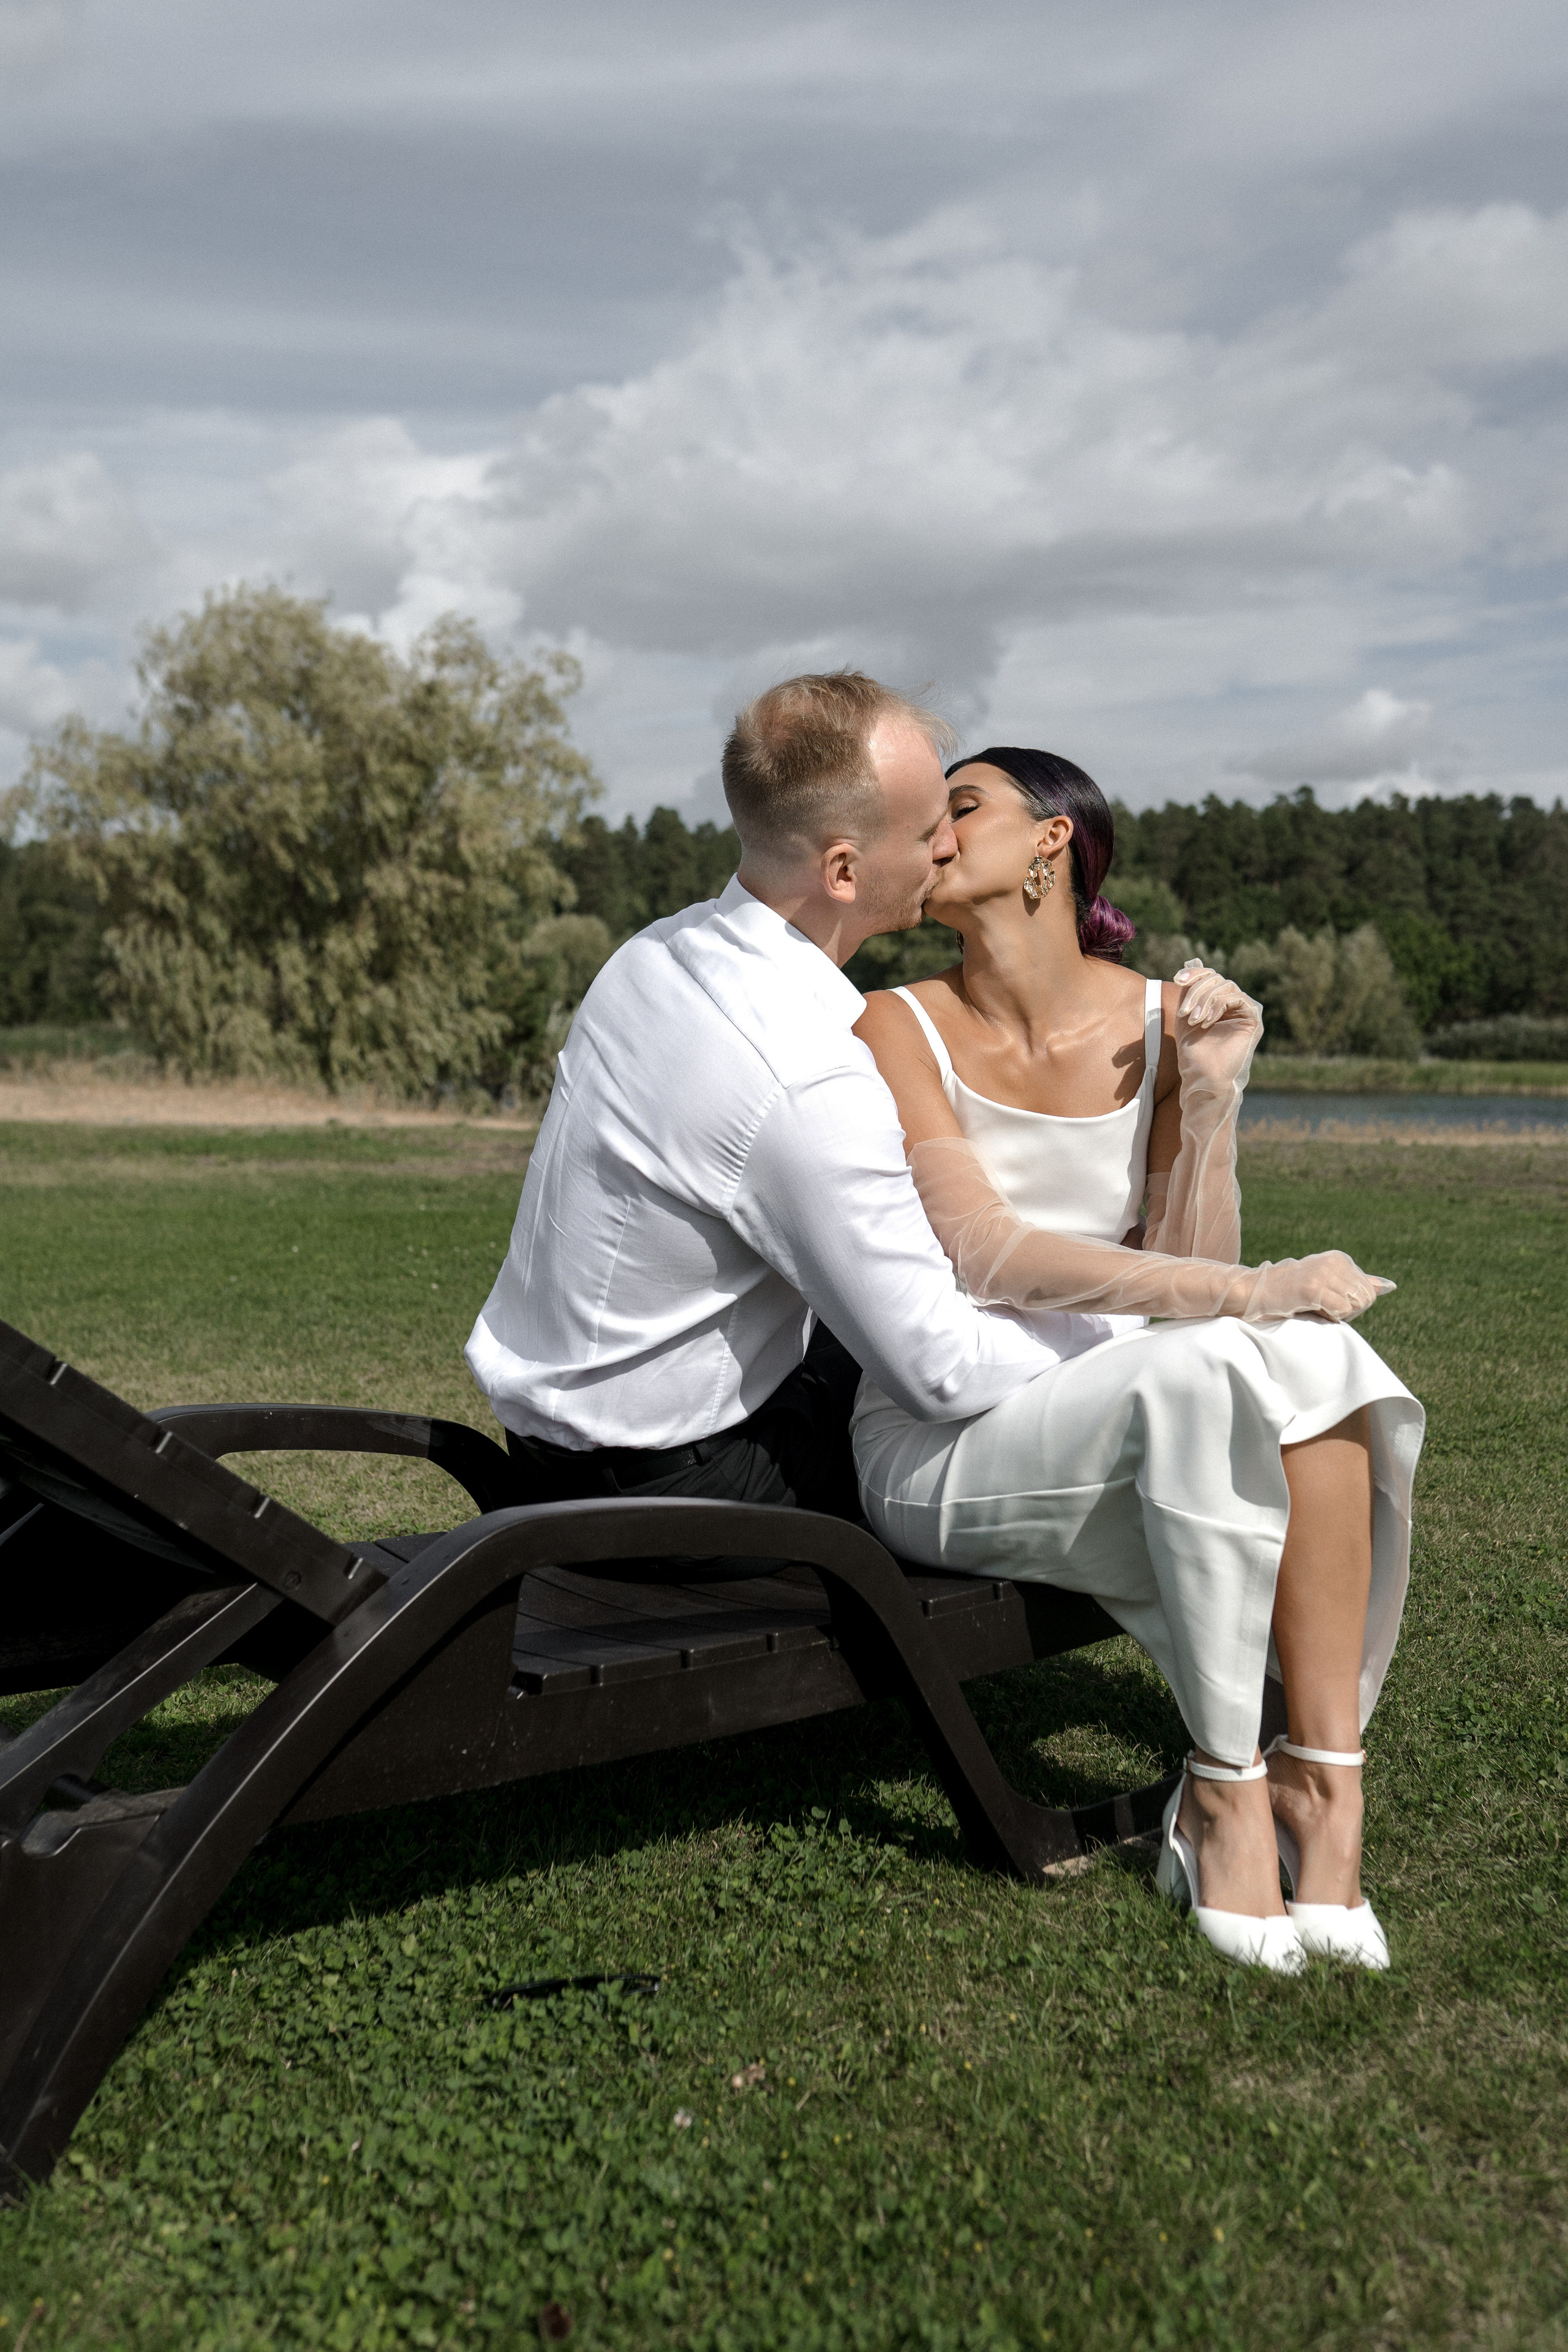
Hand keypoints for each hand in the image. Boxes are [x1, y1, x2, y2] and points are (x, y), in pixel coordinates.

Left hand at [1173, 960, 1263, 1085]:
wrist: (1201, 1074)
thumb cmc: (1192, 1049)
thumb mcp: (1185, 1014)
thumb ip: (1189, 991)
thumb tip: (1190, 963)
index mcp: (1218, 1001)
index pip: (1209, 976)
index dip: (1194, 973)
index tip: (1177, 979)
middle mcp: (1233, 1003)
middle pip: (1216, 979)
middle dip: (1196, 992)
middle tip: (1184, 1013)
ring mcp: (1244, 1010)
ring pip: (1225, 986)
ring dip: (1205, 1000)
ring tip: (1194, 1020)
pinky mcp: (1253, 1018)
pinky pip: (1237, 998)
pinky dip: (1219, 1006)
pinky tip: (1207, 1022)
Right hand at [1248, 1251, 1395, 1322]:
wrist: (1256, 1292)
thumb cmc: (1291, 1292)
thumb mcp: (1328, 1283)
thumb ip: (1356, 1283)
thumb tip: (1389, 1286)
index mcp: (1340, 1259)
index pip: (1369, 1291)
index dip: (1351, 1305)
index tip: (1327, 1301)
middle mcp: (1335, 1262)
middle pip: (1366, 1299)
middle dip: (1348, 1312)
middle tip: (1322, 1307)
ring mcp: (1324, 1274)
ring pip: (1355, 1306)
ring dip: (1338, 1315)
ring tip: (1315, 1307)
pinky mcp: (1313, 1288)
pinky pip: (1340, 1311)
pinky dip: (1328, 1317)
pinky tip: (1310, 1309)